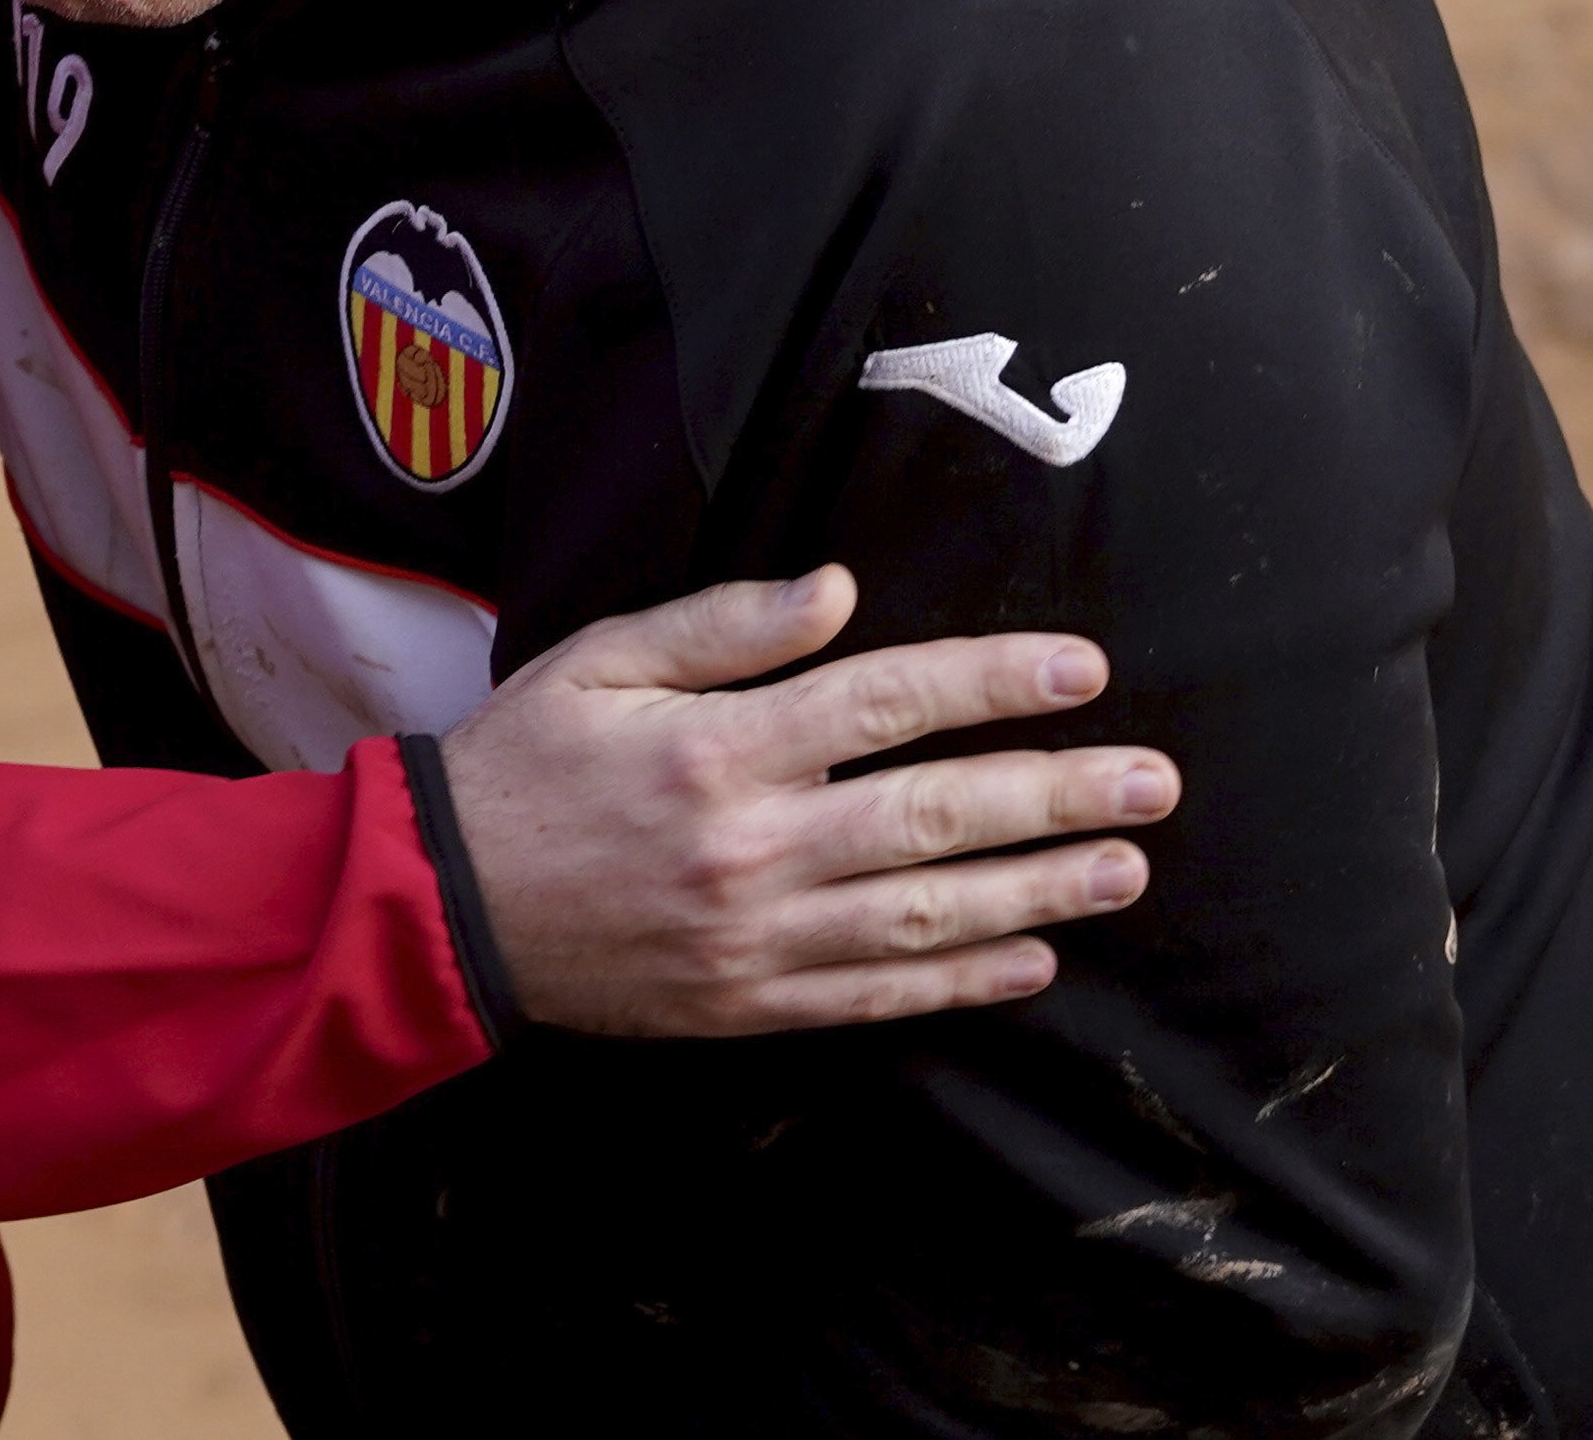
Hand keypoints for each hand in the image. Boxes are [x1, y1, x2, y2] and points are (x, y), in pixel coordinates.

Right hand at [434, 565, 1170, 1035]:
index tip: (1080, 670)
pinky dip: (962, 982)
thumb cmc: (524, 762)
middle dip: (1056, 795)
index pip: (889, 702)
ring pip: (925, 912)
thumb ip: (722, 626)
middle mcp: (753, 845)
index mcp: (720, 746)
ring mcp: (756, 936)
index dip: (993, 683)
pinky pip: (877, 995)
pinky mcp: (747, 1003)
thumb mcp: (601, 659)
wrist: (440, 907)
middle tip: (1152, 782)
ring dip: (1038, 891)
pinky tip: (1033, 960)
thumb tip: (837, 589)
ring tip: (1124, 869)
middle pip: (936, 813)